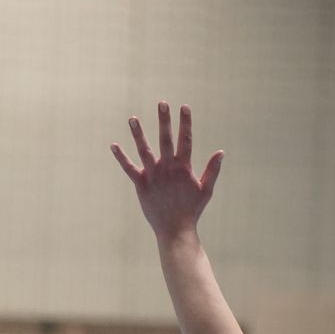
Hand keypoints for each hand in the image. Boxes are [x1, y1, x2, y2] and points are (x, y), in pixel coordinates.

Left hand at [111, 103, 223, 239]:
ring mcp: (153, 176)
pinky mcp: (141, 185)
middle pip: (165, 139)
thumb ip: (213, 170)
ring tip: (133, 118)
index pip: (186, 140)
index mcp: (183, 167)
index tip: (184, 107)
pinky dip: (121, 157)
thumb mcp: (206, 189)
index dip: (185, 122)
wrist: (175, 230)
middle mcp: (167, 168)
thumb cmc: (192, 210)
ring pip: (144, 150)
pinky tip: (113, 145)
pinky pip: (128, 168)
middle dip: (164, 120)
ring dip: (138, 134)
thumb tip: (221, 152)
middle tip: (162, 103)